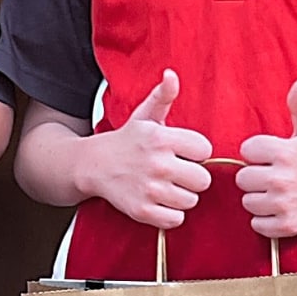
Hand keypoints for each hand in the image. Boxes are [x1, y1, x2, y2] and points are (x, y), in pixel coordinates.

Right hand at [79, 71, 215, 228]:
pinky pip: (176, 219)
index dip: (196, 153)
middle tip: (177, 173)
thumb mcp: (144, 116)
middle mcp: (157, 163)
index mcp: (161, 138)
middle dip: (192, 177)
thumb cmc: (126, 141)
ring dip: (182, 197)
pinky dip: (170, 215)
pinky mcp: (142, 211)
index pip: (205, 150)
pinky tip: (160, 202)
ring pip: (191, 201)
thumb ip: (163, 96)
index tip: (184, 153)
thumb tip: (171, 75)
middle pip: (203, 180)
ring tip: (167, 186)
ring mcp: (149, 189)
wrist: (91, 165)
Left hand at [236, 80, 296, 239]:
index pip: (246, 151)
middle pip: (243, 179)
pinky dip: (265, 220)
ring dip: (259, 199)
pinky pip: (257, 224)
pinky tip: (280, 209)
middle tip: (273, 177)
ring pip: (248, 202)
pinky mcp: (287, 225)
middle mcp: (282, 178)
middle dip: (256, 177)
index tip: (271, 157)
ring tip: (277, 193)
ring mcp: (285, 203)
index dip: (257, 153)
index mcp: (285, 152)